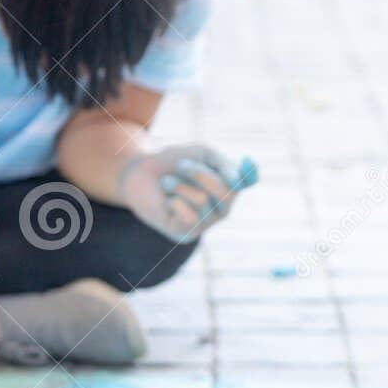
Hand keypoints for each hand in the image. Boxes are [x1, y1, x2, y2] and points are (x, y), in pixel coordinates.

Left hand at [116, 144, 255, 241]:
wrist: (138, 175)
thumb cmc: (172, 164)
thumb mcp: (200, 153)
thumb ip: (223, 164)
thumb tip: (238, 181)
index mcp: (228, 187)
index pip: (246, 181)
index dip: (249, 174)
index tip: (247, 163)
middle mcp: (221, 209)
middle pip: (227, 192)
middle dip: (200, 174)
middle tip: (181, 165)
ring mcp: (206, 224)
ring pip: (203, 201)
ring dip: (179, 186)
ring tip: (168, 184)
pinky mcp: (186, 235)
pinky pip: (190, 217)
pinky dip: (175, 202)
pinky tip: (168, 203)